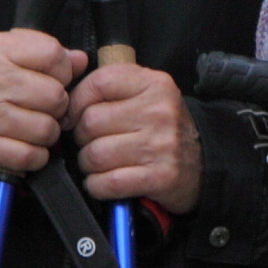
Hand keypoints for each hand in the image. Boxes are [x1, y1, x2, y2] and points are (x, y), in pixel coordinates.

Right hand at [0, 29, 83, 175]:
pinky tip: (25, 148)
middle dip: (56, 107)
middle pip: (55, 95)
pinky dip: (34, 157)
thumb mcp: (3, 55)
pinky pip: (29, 156)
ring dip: (46, 134)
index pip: (53, 55)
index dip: (62, 71)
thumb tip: (80, 60)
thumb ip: (43, 54)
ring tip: (32, 129)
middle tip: (42, 109)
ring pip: (46, 129)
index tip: (53, 80)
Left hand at [70, 64, 202, 210]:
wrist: (202, 164)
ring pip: (95, 154)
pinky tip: (104, 181)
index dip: (76, 102)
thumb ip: (110, 88)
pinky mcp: (160, 177)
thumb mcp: (147, 95)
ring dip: (88, 164)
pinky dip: (97, 185)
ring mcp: (161, 145)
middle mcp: (159, 111)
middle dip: (81, 138)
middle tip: (91, 143)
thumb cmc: (163, 129)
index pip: (99, 82)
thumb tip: (64, 102)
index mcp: (154, 84)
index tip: (73, 116)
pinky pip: (107, 182)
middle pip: (91, 122)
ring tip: (99, 163)